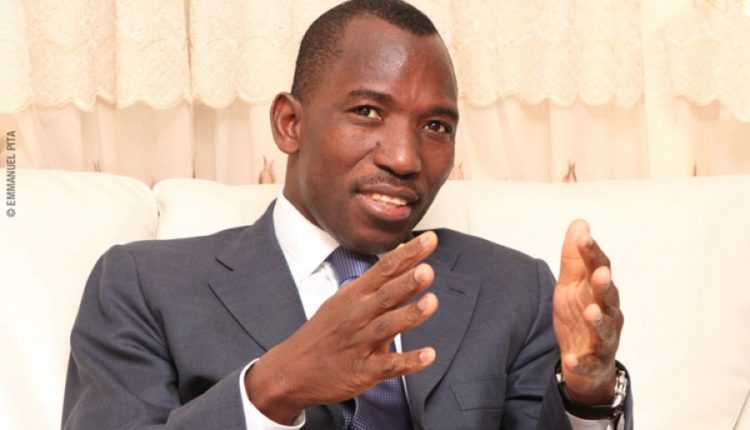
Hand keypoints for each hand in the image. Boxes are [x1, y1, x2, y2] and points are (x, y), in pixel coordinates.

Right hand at [244, 232, 439, 423]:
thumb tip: (404, 250)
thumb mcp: (346, 298)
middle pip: (385, 295)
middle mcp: (357, 315)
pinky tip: (428, 355)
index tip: (430, 240)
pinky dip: (408, 361)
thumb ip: (380, 278)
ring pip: (387, 327)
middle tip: (427, 270)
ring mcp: (359, 343)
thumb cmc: (326, 330)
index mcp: (355, 295)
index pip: (384, 269)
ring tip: (431, 302)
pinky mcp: (362, 370)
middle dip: (407, 282)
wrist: (293, 369)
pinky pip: (387, 366)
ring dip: (409, 315)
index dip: (407, 255)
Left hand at [553, 220, 623, 404]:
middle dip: (604, 286)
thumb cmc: (579, 316)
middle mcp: (608, 313)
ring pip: (605, 329)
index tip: (585, 238)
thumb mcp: (571, 284)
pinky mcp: (593, 363)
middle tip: (599, 275)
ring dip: (598, 321)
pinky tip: (571, 360)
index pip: (599, 269)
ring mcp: (603, 339)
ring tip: (590, 313)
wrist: (585, 362)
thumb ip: (574, 258)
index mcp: (599, 291)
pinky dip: (581, 362)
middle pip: (609, 297)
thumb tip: (580, 223)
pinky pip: (589, 363)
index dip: (592, 254)